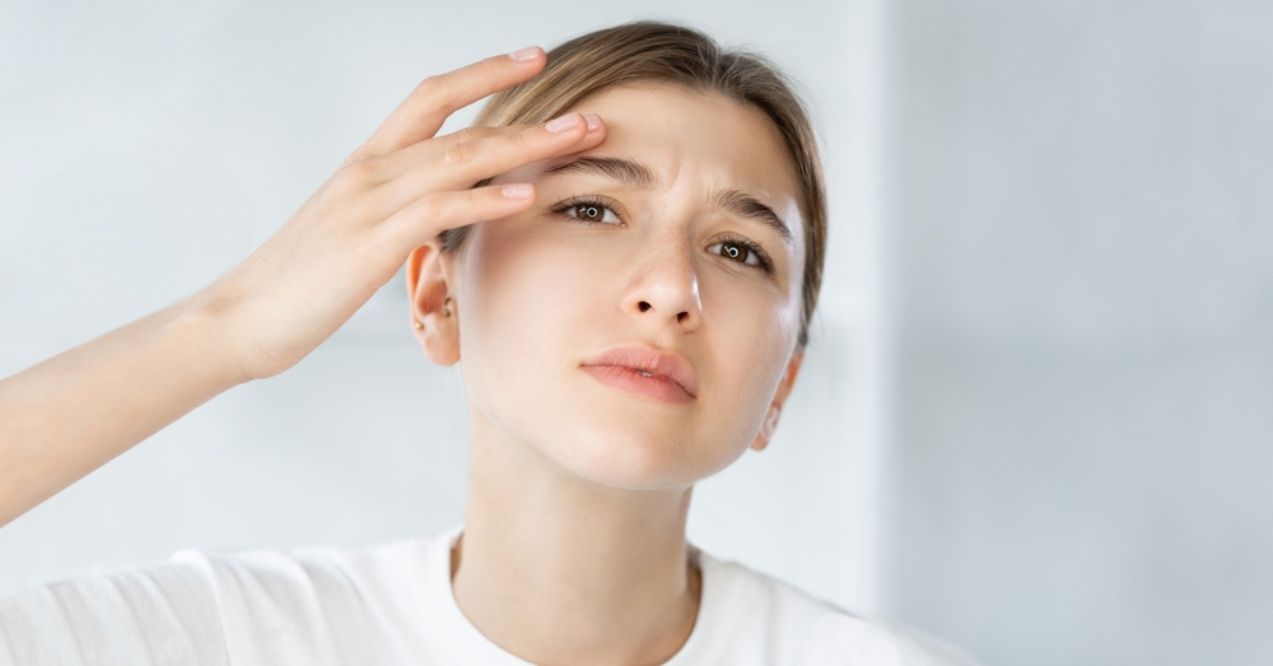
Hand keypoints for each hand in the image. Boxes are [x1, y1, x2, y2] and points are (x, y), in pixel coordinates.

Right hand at [197, 46, 605, 380]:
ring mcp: (369, 202)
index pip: (431, 98)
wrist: (240, 317)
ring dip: (525, 146)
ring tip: (578, 139)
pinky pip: (436, 210)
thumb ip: (397, 212)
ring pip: (458, 158)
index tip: (533, 58)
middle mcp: (370, 170)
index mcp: (368, 163)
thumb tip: (438, 212)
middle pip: (459, 122)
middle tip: (586, 113)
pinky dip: (485, 199)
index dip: (483, 73)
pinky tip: (526, 195)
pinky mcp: (370, 243)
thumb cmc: (301, 282)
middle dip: (528, 112)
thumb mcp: (356, 233)